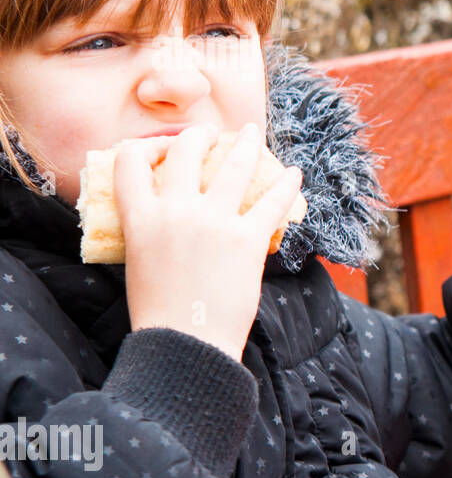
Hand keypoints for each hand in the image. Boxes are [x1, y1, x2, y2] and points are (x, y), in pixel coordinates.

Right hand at [114, 122, 303, 361]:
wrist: (187, 344)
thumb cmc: (160, 312)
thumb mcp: (138, 261)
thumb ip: (150, 229)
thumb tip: (166, 210)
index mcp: (139, 218)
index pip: (131, 161)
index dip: (146, 146)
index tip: (163, 147)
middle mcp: (175, 210)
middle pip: (186, 151)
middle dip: (200, 134)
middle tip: (212, 132)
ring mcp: (214, 222)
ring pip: (234, 165)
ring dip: (246, 144)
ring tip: (252, 134)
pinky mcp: (248, 239)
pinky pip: (273, 201)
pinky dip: (287, 184)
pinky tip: (294, 173)